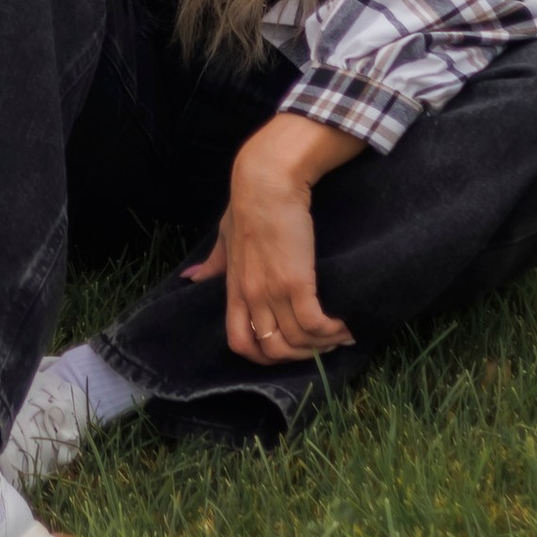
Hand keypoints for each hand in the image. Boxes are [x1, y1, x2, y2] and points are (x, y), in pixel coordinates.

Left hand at [186, 111, 359, 362]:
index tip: (288, 350)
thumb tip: (190, 277)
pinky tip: (346, 325)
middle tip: (321, 346)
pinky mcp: (296, 279)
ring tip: (340, 335)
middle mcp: (252, 295)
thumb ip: (213, 262)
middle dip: (300, 356)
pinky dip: (332, 331)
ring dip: (322, 344)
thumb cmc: (247, 203)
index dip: (264, 357)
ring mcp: (273, 290)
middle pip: (273, 350)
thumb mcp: (224, 236)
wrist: (267, 179)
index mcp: (235, 288)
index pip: (240, 342)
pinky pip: (315, 323)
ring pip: (298, 341)